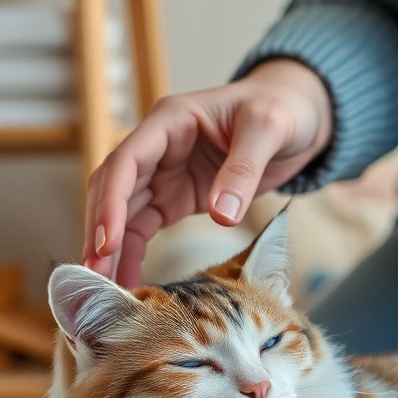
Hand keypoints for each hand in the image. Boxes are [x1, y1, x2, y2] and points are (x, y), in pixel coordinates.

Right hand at [84, 59, 332, 286]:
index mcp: (170, 120)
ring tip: (106, 288)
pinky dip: (133, 251)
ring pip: (122, 212)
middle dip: (101, 231)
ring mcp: (164, 173)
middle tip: (97, 277)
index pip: (126, 161)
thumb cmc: (282, 108)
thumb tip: (222, 216)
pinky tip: (129, 279)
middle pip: (113, 189)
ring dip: (111, 248)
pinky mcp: (176, 197)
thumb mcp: (269, 129)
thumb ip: (244, 170)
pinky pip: (144, 226)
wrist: (300, 117)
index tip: (107, 242)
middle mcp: (158, 146)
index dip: (111, 201)